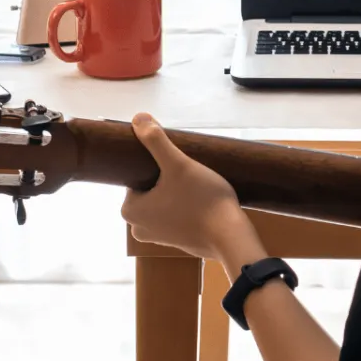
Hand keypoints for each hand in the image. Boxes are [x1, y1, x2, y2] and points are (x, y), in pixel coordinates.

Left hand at [120, 113, 249, 261]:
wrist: (230, 237)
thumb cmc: (202, 201)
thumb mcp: (178, 165)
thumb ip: (156, 141)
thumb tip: (138, 118)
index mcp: (129, 210)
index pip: (138, 176)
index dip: (156, 165)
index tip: (176, 162)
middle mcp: (137, 227)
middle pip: (150, 189)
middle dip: (167, 178)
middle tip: (188, 172)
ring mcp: (157, 237)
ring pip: (163, 201)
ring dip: (176, 191)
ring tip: (197, 184)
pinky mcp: (176, 242)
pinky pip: (175, 215)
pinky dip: (184, 206)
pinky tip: (200, 199)